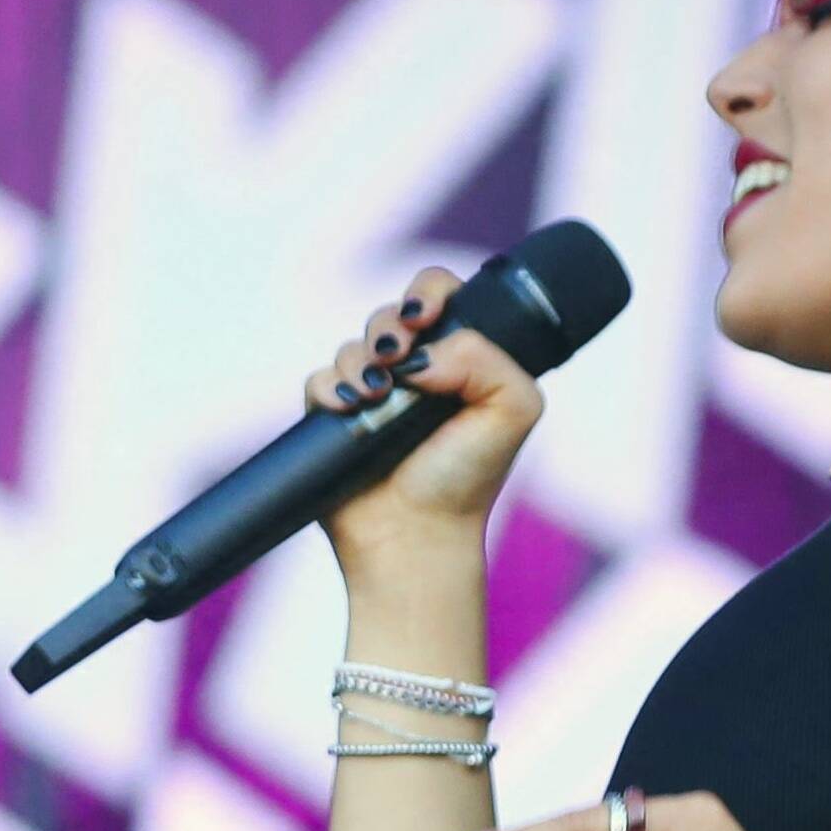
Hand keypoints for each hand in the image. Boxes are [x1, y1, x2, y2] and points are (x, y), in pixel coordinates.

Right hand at [311, 268, 545, 570]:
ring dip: (359, 359)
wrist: (415, 538)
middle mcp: (415, 373)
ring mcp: (371, 395)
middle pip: (389, 313)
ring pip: (352, 345)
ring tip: (374, 395)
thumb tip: (421, 353)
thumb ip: (486, 357)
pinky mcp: (332, 419)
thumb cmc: (466, 480)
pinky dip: (328, 387)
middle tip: (396, 354)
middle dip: (388, 323)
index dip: (428, 293)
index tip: (426, 318)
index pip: (441, 296)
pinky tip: (347, 408)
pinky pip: (318, 380)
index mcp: (460, 361)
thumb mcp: (512, 408)